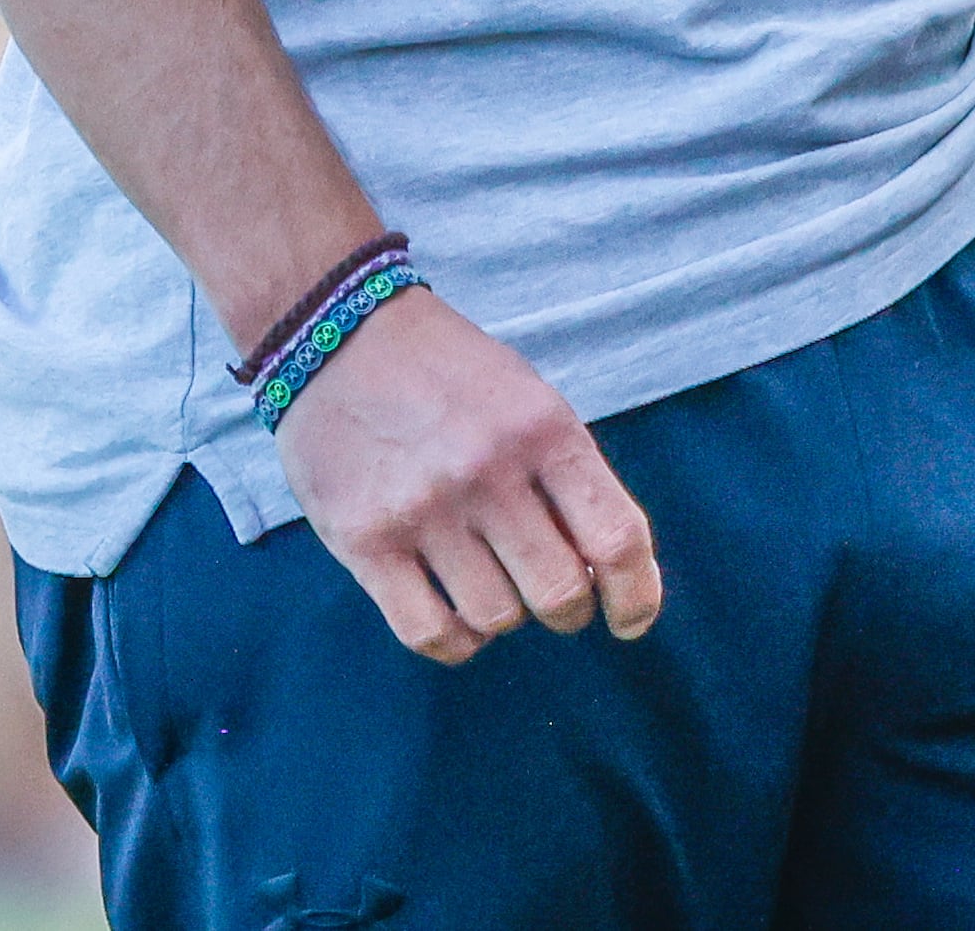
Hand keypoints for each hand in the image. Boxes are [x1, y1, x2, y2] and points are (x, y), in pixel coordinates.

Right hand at [271, 287, 664, 664]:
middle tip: (551, 597)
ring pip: (497, 618)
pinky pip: (430, 633)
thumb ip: (568, 476)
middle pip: (560, 592)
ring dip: (504, 615)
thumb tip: (606, 571)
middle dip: (567, 610)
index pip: (617, 537)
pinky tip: (453, 611)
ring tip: (488, 580)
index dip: (637, 596)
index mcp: (544, 428)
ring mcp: (423, 508)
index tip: (630, 621)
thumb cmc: (450, 374)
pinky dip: (455, 640)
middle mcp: (488, 470)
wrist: (338, 334)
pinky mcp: (364, 540)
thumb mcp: (528, 398)